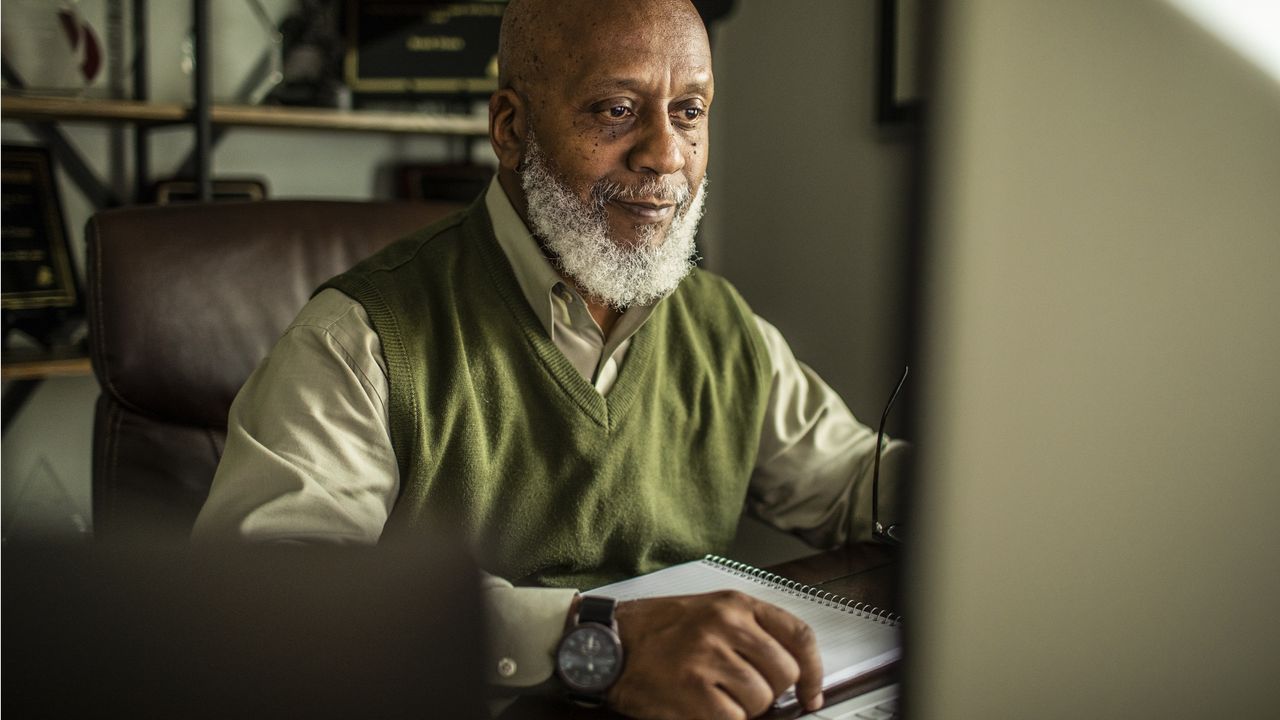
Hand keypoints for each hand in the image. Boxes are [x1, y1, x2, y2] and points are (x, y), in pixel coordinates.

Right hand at [606, 591, 823, 718]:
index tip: (811, 693)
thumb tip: (792, 676)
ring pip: (759, 701)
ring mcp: (708, 656)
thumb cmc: (655, 632)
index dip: (814, 671)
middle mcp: (726, 625)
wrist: (604, 643)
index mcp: (735, 604)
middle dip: (767, 693)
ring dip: (741, 709)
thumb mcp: (707, 613)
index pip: (798, 636)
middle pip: (783, 675)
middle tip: (740, 694)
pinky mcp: (691, 689)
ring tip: (711, 696)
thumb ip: (749, 635)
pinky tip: (697, 707)